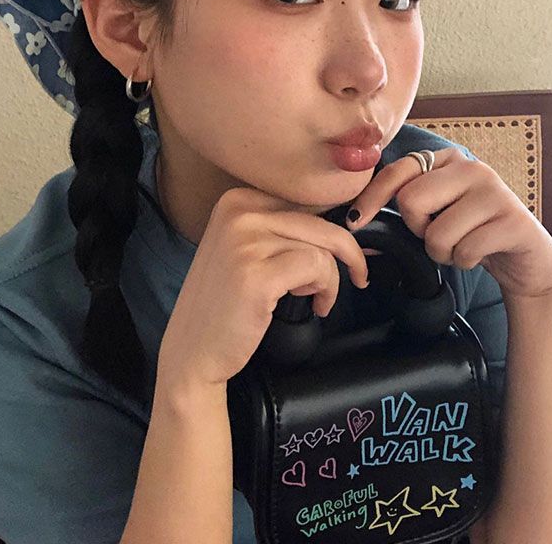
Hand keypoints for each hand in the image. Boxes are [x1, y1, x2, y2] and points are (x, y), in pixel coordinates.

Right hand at [156, 186, 368, 397]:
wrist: (193, 351)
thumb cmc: (226, 304)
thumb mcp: (247, 249)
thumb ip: (282, 228)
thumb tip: (345, 217)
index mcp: (237, 200)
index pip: (306, 200)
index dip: (335, 225)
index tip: (349, 249)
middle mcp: (238, 212)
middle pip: (320, 220)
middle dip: (347, 251)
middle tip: (358, 273)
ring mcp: (245, 241)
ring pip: (322, 246)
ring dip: (331, 277)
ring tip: (317, 297)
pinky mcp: (257, 274)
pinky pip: (317, 267)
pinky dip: (326, 289)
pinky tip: (315, 305)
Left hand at [345, 147, 551, 298]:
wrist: (525, 259)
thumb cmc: (472, 234)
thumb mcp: (436, 214)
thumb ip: (404, 210)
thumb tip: (356, 223)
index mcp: (448, 160)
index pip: (398, 172)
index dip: (371, 198)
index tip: (354, 222)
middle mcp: (472, 168)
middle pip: (411, 201)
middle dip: (418, 229)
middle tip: (439, 234)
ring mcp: (494, 191)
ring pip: (437, 232)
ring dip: (443, 252)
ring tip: (462, 245)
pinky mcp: (512, 220)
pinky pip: (464, 250)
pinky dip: (464, 261)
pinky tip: (480, 253)